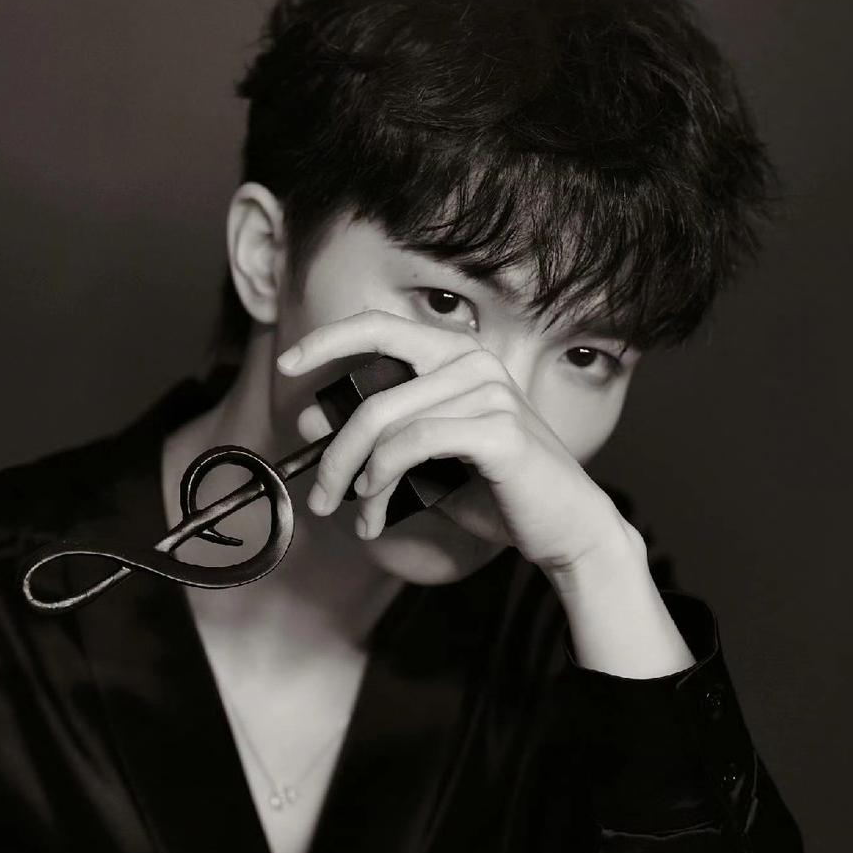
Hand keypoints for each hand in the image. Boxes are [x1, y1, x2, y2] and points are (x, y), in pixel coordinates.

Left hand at [279, 309, 632, 579]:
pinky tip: (378, 514)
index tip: (288, 365)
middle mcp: (473, 362)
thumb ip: (374, 440)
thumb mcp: (423, 464)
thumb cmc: (497, 492)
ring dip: (359, 481)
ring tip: (356, 517)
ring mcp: (489, 392)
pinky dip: (384, 483)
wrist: (565, 527)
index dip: (328, 340)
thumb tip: (311, 420)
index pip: (381, 326)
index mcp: (456, 357)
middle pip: (370, 395)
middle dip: (333, 452)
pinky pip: (414, 446)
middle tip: (320, 496)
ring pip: (386, 427)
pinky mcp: (499, 429)